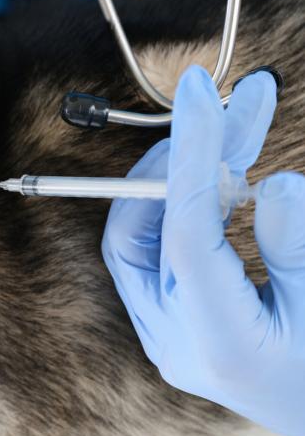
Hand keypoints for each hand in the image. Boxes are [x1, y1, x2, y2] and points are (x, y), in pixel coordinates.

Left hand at [103, 65, 304, 435]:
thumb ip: (300, 248)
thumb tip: (275, 184)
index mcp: (216, 343)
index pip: (185, 233)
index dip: (191, 156)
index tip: (201, 92)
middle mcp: (172, 341)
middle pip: (153, 226)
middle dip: (191, 155)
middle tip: (237, 97)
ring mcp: (163, 333)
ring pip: (146, 234)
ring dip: (187, 175)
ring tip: (240, 122)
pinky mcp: (168, 321)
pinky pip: (158, 249)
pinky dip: (188, 206)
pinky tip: (229, 174)